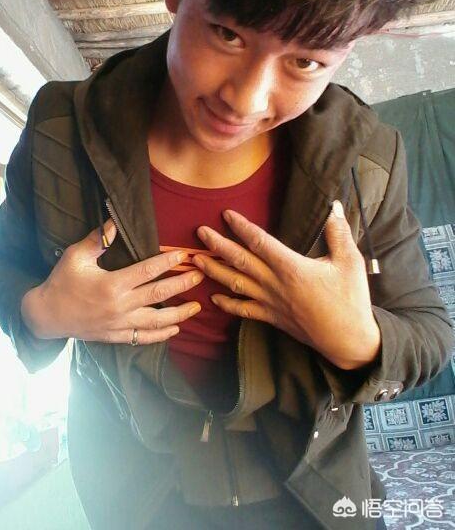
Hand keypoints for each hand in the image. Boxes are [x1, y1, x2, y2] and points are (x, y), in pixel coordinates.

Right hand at [21, 218, 202, 344]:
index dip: (168, 261)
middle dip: (182, 284)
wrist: (47, 315)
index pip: (147, 270)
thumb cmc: (61, 282)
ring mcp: (119, 323)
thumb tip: (113, 222)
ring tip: (197, 306)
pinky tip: (176, 328)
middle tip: (200, 275)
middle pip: (159, 294)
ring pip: (157, 320)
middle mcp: (120, 305)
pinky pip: (144, 337)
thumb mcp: (75, 256)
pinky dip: (162, 334)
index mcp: (112, 284)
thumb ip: (96, 240)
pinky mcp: (116, 336)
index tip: (185, 255)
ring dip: (180, 313)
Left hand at [191, 201, 380, 369]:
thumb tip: (335, 207)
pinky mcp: (271, 318)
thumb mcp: (351, 262)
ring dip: (214, 271)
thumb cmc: (351, 300)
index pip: (260, 241)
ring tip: (196, 260)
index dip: (241, 226)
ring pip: (235, 284)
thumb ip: (339, 233)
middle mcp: (275, 284)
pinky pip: (243, 310)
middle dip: (217, 245)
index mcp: (291, 267)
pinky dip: (227, 304)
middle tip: (199, 233)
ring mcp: (270, 302)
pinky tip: (214, 297)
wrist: (348, 340)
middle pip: (239, 260)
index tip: (226, 214)